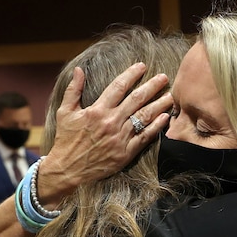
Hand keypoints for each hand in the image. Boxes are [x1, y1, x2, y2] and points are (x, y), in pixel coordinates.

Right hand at [38, 63, 173, 204]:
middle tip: (164, 77)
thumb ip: (73, 90)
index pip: (118, 87)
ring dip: (159, 105)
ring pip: (144, 117)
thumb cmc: (66, 140)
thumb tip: (79, 69)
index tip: (142, 66)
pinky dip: (156, 127)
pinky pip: (144, 137)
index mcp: (97, 110)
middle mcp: (111, 122)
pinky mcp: (126, 153)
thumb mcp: (65, 112)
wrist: (68, 169)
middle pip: (136, 99)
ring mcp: (120, 138)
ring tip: (170, 96)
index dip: (131, 74)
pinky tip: (165, 118)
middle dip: (152, 86)